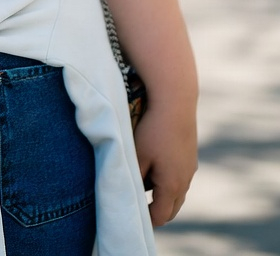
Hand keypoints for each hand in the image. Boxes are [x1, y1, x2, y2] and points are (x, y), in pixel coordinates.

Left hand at [133, 102, 197, 226]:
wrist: (176, 103)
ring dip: (163, 195)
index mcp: (172, 186)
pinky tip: (156, 165)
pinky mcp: (190, 156)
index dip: (147, 219)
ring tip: (145, 184)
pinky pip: (180, 177)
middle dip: (157, 211)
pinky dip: (169, 180)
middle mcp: (185, 181)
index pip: (161, 216)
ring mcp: (190, 168)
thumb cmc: (152, 130)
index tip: (134, 215)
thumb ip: (135, 179)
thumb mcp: (138, 156)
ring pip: (178, 193)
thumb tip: (132, 193)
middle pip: (172, 208)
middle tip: (141, 207)